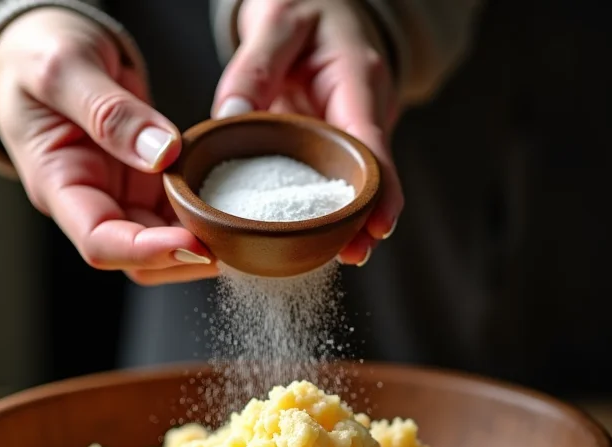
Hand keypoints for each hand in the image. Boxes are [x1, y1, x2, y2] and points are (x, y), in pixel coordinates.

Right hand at [0, 8, 216, 285]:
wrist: (39, 47)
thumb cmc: (36, 54)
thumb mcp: (64, 67)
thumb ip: (109, 111)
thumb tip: (162, 153)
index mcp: (58, 185)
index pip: (100, 244)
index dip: (147, 251)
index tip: (193, 242)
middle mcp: (92, 204)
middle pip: (139, 259)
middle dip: (184, 257)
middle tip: (232, 240)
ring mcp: (122, 198)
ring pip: (164, 246)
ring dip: (201, 242)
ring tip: (239, 226)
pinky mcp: (147, 187)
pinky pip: (180, 215)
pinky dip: (206, 214)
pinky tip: (232, 204)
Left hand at [213, 0, 403, 265]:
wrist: (317, 11)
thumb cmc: (301, 11)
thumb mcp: (276, 22)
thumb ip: (254, 68)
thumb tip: (231, 116)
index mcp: (357, 80)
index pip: (370, 141)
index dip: (380, 188)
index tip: (378, 225)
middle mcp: (364, 110)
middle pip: (372, 175)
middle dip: (368, 218)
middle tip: (355, 255)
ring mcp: (354, 131)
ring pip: (356, 184)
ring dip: (353, 221)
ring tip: (344, 256)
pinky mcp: (337, 145)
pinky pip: (336, 180)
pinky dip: (330, 209)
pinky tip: (319, 237)